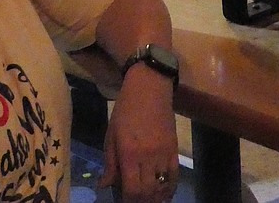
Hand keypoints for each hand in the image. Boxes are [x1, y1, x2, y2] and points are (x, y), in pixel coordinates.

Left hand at [98, 65, 178, 201]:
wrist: (150, 87)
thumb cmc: (125, 110)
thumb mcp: (111, 135)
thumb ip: (109, 163)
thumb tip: (104, 185)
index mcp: (128, 153)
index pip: (131, 190)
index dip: (127, 202)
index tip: (122, 202)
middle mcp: (148, 156)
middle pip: (147, 192)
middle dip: (140, 202)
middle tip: (134, 201)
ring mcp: (164, 153)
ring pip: (162, 186)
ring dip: (155, 198)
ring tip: (147, 199)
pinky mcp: (174, 149)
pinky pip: (174, 176)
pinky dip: (169, 188)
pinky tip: (163, 193)